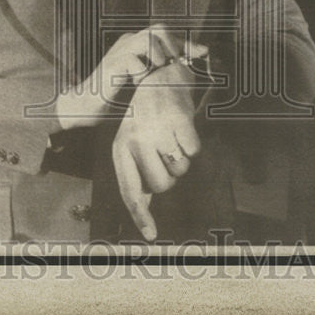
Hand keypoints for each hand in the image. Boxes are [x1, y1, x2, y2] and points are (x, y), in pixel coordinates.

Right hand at [56, 25, 206, 129]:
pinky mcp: (112, 65)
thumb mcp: (144, 79)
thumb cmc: (116, 93)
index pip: (166, 33)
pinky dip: (142, 73)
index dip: (186, 42)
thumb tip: (188, 68)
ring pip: (148, 40)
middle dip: (173, 45)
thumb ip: (161, 70)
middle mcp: (128, 42)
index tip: (203, 52)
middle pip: (158, 29)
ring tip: (153, 74)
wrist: (86, 105)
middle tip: (174, 64)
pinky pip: (135, 61)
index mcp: (136, 42)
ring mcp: (119, 51)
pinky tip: (138, 84)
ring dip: (158, 58)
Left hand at [112, 59, 200, 240]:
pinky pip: (194, 151)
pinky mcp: (179, 122)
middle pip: (162, 185)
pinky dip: (192, 143)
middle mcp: (136, 141)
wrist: (161, 78)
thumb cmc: (146, 117)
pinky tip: (182, 127)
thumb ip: (137, 173)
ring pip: (181, 170)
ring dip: (181, 158)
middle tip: (165, 153)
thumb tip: (144, 206)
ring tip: (171, 136)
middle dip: (170, 175)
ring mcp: (158, 131)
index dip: (140, 216)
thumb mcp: (131, 142)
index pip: (130, 191)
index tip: (151, 236)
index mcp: (120, 149)